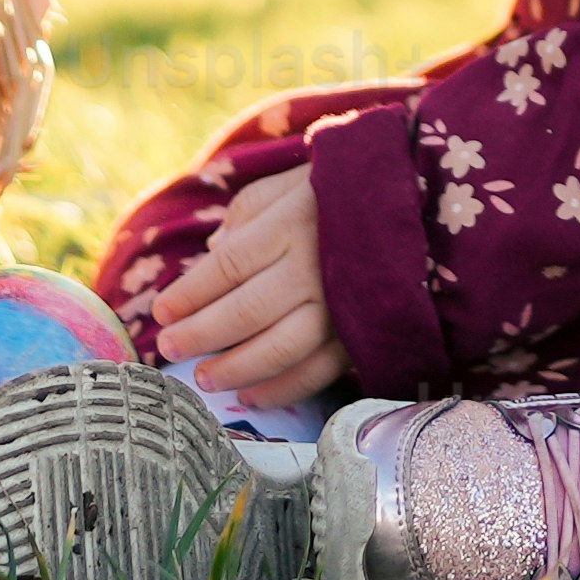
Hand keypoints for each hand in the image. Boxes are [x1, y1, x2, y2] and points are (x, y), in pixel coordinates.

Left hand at [147, 171, 341, 410]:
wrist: (418, 203)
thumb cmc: (340, 191)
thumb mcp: (290, 183)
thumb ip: (247, 213)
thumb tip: (212, 251)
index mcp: (293, 222)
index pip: (228, 266)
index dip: (190, 293)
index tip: (161, 311)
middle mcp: (316, 266)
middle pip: (246, 311)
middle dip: (200, 335)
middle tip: (169, 348)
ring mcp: (343, 304)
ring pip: (279, 349)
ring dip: (235, 369)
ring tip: (203, 378)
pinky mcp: (363, 333)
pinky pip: (317, 371)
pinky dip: (281, 391)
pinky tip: (249, 396)